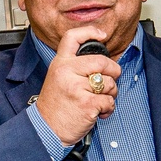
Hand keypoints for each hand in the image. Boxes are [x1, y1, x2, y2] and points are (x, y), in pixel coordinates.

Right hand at [36, 27, 122, 145]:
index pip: (72, 37)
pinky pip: (109, 101)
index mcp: (60, 63)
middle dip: (114, 71)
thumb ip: (74, 67)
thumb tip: (100, 61)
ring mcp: (76, 88)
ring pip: (109, 83)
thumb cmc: (54, 106)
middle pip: (102, 61)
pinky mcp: (86, 104)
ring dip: (111, 94)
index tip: (103, 35)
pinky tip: (98, 112)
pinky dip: (108, 109)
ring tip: (99, 100)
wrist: (46, 129)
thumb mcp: (57, 78)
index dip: (91, 32)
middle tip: (112, 79)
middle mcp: (67, 72)